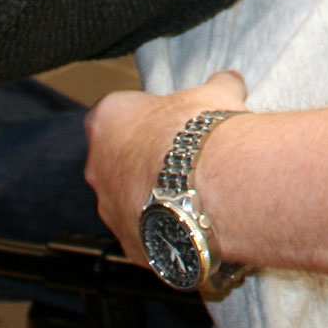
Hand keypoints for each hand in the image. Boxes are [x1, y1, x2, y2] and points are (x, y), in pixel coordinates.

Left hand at [85, 71, 249, 255]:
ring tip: (197, 195)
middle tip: (184, 159)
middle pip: (118, 162)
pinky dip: (169, 230)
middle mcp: (98, 168)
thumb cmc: (204, 133)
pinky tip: (198, 222)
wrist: (217, 187)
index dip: (147, 118)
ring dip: (156, 199)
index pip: (117, 115)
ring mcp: (112, 212)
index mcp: (107, 120)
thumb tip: (229, 80)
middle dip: (147, 162)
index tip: (172, 123)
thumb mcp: (216, 94)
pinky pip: (149, 236)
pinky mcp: (133, 247)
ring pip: (130, 203)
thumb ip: (217, 86)